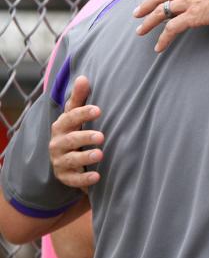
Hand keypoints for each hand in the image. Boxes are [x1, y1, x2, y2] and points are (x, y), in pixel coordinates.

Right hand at [49, 76, 103, 192]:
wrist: (63, 159)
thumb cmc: (73, 130)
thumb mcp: (74, 115)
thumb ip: (79, 98)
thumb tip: (83, 77)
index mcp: (61, 125)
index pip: (71, 117)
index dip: (84, 113)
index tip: (99, 109)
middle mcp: (58, 143)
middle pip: (71, 139)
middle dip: (85, 137)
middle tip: (101, 136)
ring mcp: (60, 160)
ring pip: (71, 159)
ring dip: (85, 157)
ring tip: (100, 154)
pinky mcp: (65, 176)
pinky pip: (73, 179)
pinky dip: (84, 179)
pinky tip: (97, 177)